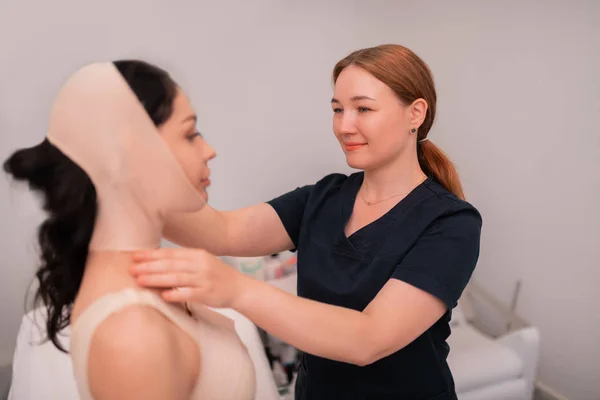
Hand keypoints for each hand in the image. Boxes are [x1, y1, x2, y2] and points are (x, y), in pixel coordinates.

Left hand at [130, 248, 248, 308]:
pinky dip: (176, 294)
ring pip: (177, 278)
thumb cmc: (216, 275)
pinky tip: (163, 296)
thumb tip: (154, 261)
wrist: (239, 288)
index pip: (170, 253)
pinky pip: (189, 294)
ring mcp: (204, 279)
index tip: (134, 256)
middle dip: (149, 266)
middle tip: (131, 268)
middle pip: (171, 264)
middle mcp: (200, 265)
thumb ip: (182, 261)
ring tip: (140, 280)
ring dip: (157, 279)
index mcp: (197, 254)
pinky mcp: (208, 294)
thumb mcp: (201, 262)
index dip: (151, 254)